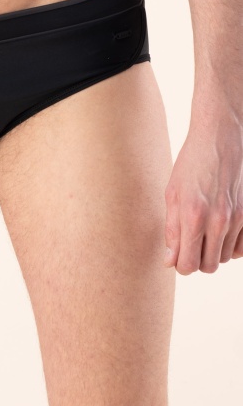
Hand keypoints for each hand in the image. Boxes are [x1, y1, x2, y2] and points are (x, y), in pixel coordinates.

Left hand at [163, 113, 242, 273]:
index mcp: (193, 216)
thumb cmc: (191, 164)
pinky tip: (220, 231)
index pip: (188, 264)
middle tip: (190, 244)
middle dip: (197, 260)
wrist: (220, 138)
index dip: (180, 264)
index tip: (177, 255)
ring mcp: (238, 218)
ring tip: (203, 231)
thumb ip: (172, 230)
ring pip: (225, 257)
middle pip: (208, 266)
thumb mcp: (173, 194)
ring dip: (213, 251)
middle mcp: (218, 221)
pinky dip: (230, 246)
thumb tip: (170, 261)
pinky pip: (241, 248)